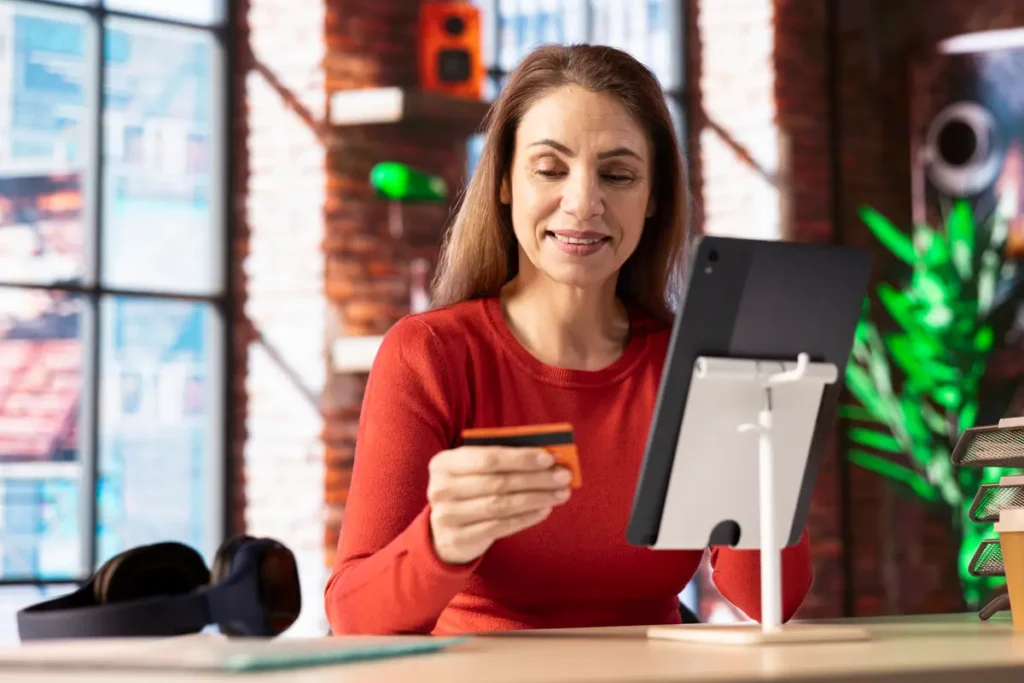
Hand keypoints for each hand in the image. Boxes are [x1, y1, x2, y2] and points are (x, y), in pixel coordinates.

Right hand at [427, 446, 571, 564]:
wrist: (444, 530)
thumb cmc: (469, 489)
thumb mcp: (476, 470)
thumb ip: (505, 460)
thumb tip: (547, 458)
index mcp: (443, 463)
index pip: (488, 458)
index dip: (521, 458)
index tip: (549, 457)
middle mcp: (440, 489)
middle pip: (497, 482)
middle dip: (535, 478)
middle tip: (563, 476)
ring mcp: (446, 516)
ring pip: (501, 505)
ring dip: (535, 498)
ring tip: (560, 493)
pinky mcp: (458, 538)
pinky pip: (500, 527)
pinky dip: (526, 517)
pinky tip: (545, 510)